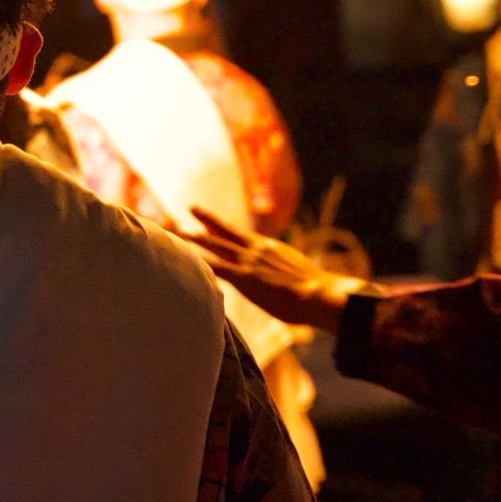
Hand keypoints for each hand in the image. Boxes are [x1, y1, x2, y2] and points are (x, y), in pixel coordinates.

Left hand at [183, 208, 363, 332]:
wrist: (321, 294)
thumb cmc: (315, 291)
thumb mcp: (297, 273)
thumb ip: (283, 271)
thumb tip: (286, 278)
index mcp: (269, 248)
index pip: (240, 234)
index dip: (221, 226)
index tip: (207, 219)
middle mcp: (256, 250)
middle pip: (226, 232)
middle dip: (206, 220)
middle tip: (191, 208)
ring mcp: (249, 262)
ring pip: (217, 246)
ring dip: (197, 238)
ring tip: (179, 231)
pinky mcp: (246, 278)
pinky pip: (217, 268)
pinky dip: (201, 263)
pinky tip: (187, 259)